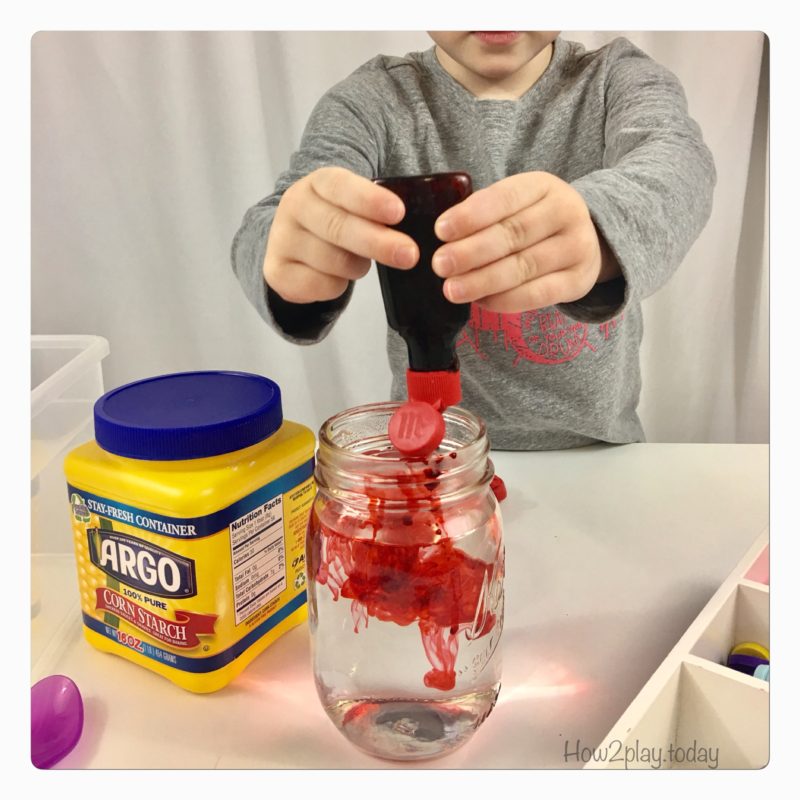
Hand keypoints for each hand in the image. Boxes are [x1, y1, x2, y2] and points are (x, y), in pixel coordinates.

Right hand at [264, 166, 418, 302]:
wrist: (293, 244)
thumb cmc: (337, 222)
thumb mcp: (355, 206)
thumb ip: (378, 211)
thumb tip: (413, 232)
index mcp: (318, 182)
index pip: (341, 185)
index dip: (369, 199)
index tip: (398, 212)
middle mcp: (294, 206)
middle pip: (338, 227)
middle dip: (378, 242)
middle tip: (409, 254)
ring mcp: (282, 239)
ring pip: (333, 260)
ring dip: (357, 266)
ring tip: (359, 261)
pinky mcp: (277, 271)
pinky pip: (320, 285)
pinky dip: (337, 286)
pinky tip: (336, 276)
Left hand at [431, 172, 618, 312]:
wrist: (586, 239)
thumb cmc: (534, 220)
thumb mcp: (517, 203)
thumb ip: (485, 214)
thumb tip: (444, 239)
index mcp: (543, 185)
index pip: (504, 198)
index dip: (471, 216)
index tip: (441, 230)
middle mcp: (566, 212)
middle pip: (513, 234)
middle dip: (471, 252)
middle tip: (440, 265)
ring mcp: (576, 247)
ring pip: (524, 266)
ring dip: (483, 281)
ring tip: (453, 290)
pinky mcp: (578, 280)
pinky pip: (538, 294)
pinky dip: (506, 300)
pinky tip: (481, 302)